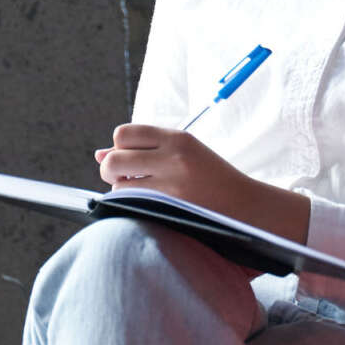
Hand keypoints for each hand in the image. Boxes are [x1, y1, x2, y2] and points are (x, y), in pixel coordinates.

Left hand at [95, 125, 310, 244]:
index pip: (124, 134)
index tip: (132, 159)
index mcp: (177, 139)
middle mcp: (172, 159)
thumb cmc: (211, 179)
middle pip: (113, 160)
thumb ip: (144, 150)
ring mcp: (170, 187)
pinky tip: (150, 207)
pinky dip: (132, 207)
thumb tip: (98, 153)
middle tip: (127, 179)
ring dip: (121, 192)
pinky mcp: (170, 210)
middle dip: (112, 171)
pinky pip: (131, 206)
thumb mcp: (183, 153)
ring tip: (143, 194)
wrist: (246, 207)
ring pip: (118, 187)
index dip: (120, 147)